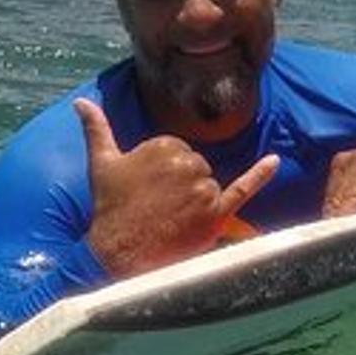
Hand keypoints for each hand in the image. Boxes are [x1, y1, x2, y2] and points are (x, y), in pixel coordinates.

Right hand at [78, 98, 279, 278]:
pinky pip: (243, 189)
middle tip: (157, 207)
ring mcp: (204, 189)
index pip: (178, 152)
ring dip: (196, 201)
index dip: (164, 174)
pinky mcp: (216, 214)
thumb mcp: (101, 162)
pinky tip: (274, 161)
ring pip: (210, 186)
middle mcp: (188, 162)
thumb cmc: (110, 207)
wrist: (117, 253)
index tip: (148, 190)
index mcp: (164, 144)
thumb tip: (81, 101)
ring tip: (170, 218)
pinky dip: (260, 175)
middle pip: (196, 168)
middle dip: (181, 187)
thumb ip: (97, 127)